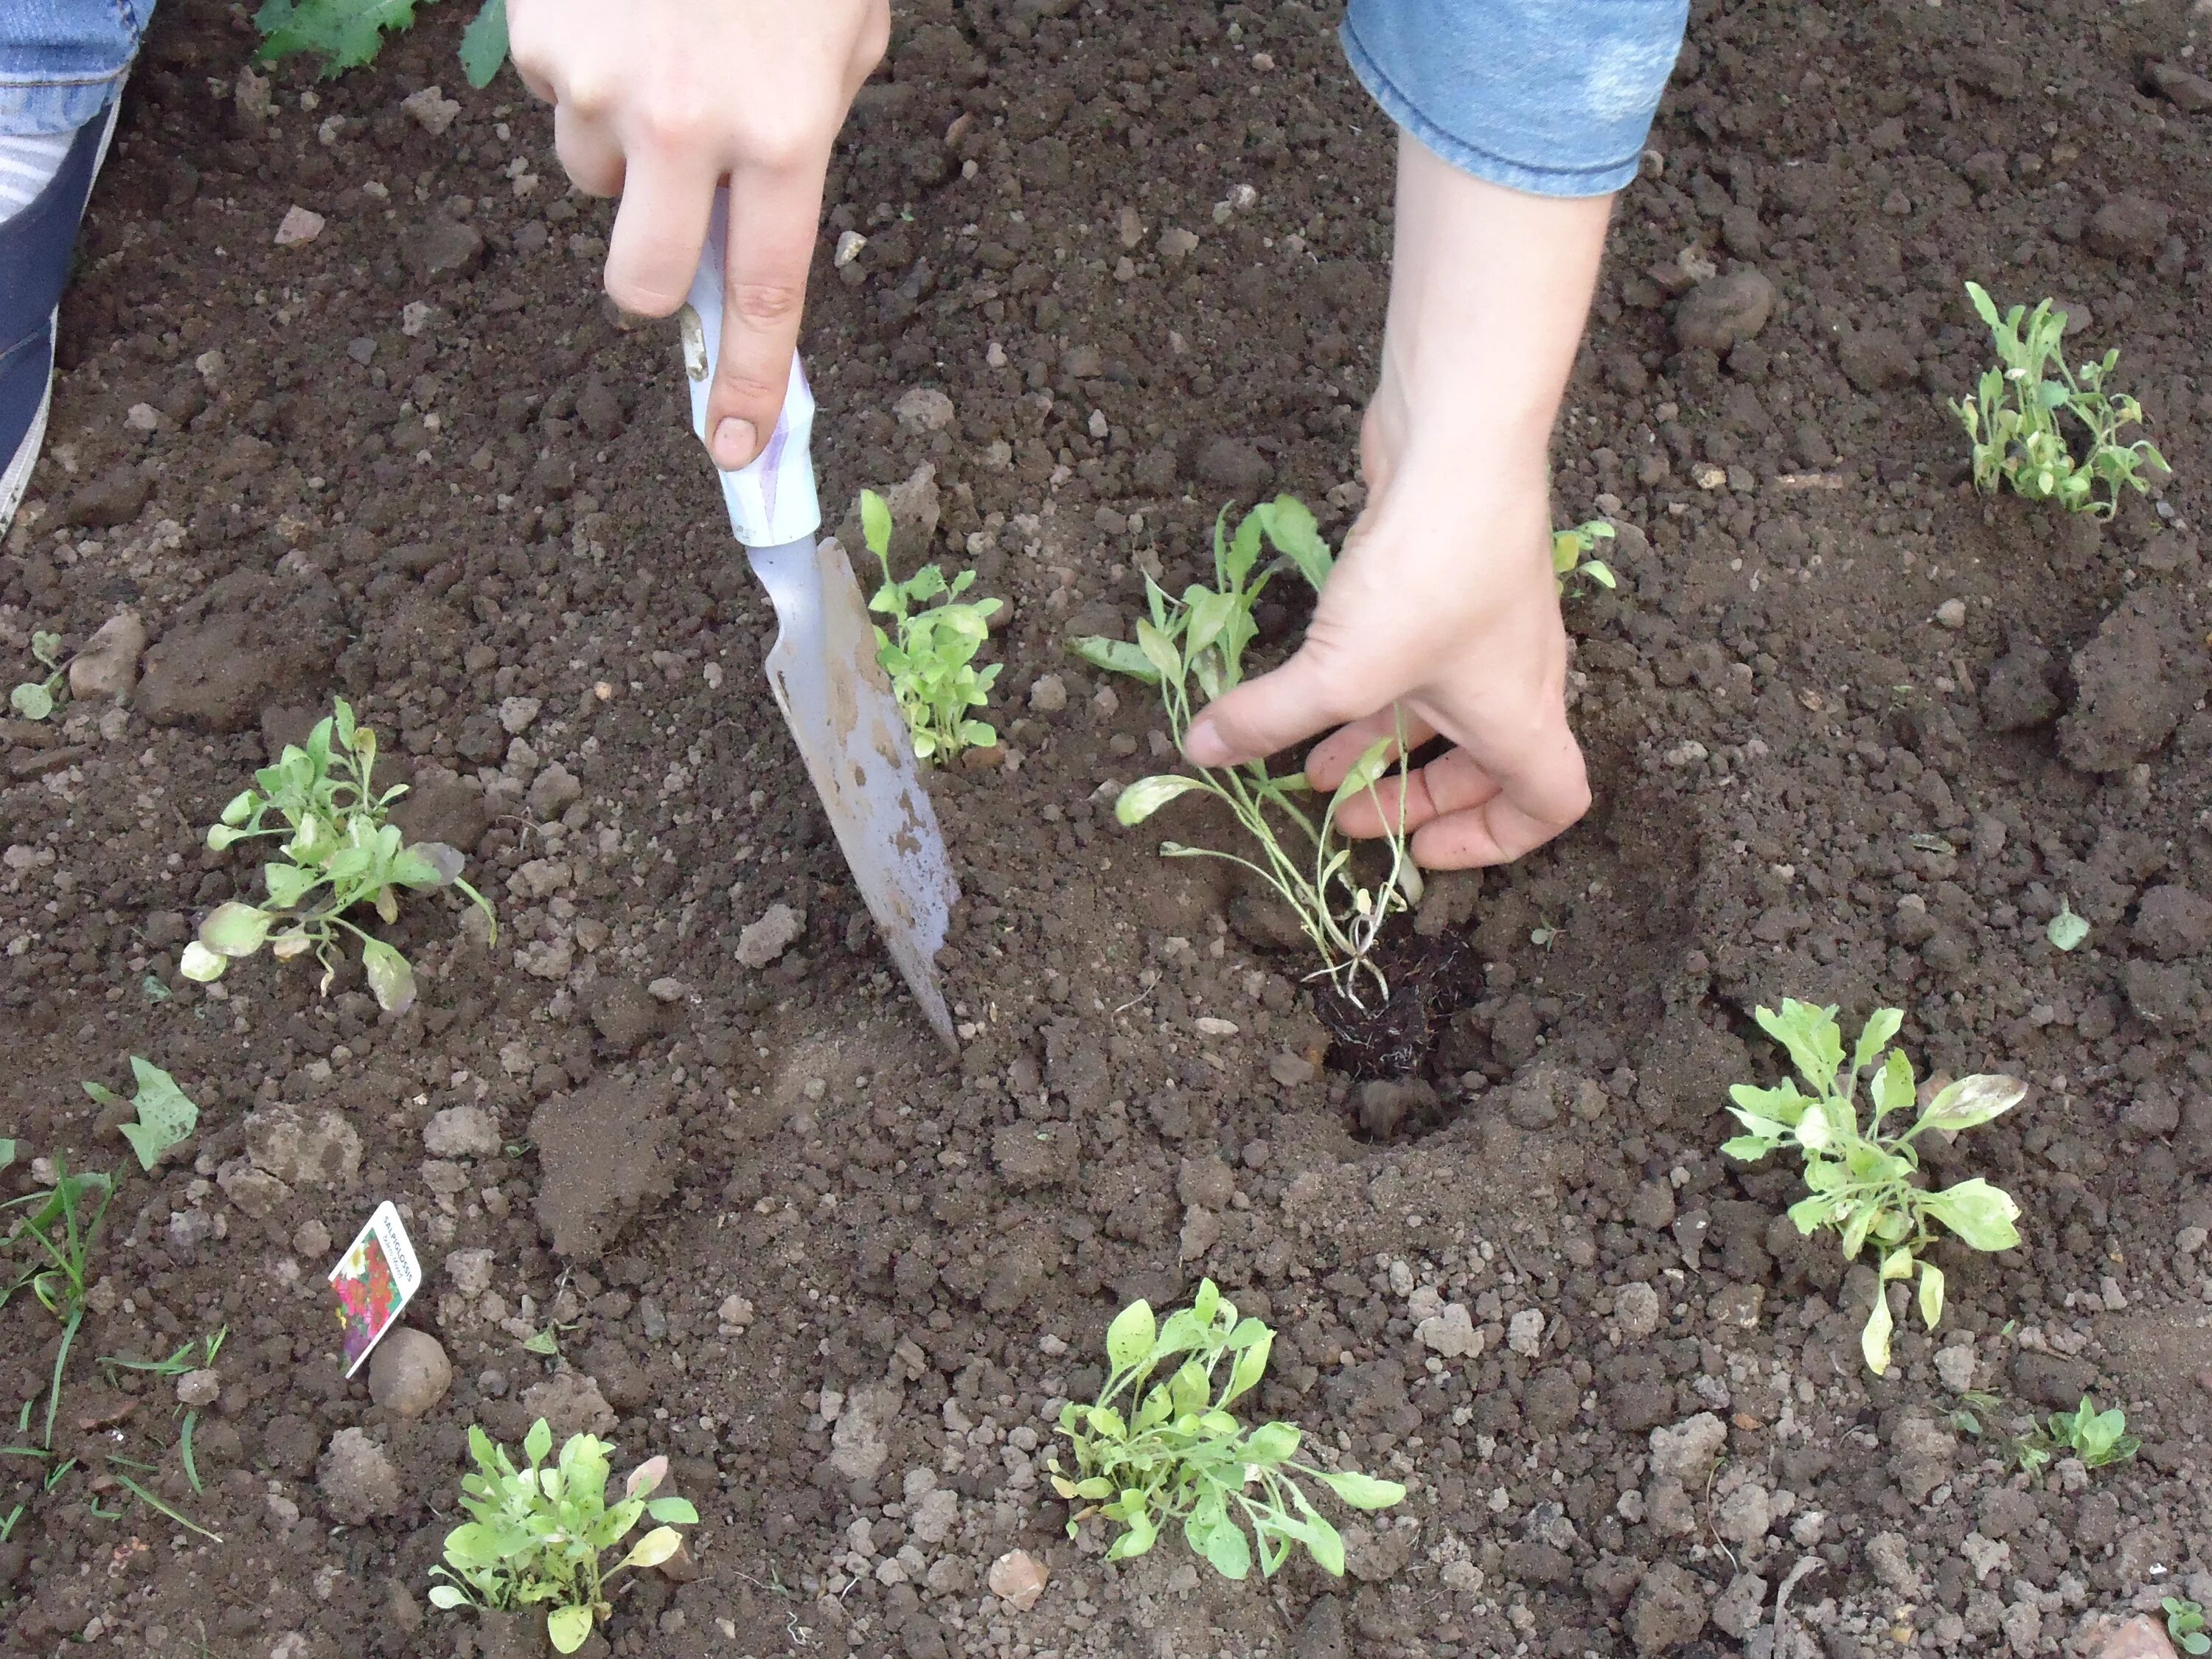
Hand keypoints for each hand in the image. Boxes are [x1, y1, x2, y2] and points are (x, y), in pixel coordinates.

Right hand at [508, 0, 889, 468]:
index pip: (769, 294)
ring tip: (657, 47)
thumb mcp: (839, 32)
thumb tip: (754, 216)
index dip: (751, 383)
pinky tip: (620, 4)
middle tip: (670, 223)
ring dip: (620, 143)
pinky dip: (582, 65)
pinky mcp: (537, 38)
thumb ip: (807, 128)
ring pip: (591, 178)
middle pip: (643, 284)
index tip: (738, 449)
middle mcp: (688, 128)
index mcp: (785, 133)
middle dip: (652, 278)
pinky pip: (552, 93)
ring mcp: (599, 86)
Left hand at [1183, 135, 1613, 868]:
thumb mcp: (1341, 671)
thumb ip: (1268, 720)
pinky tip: (1303, 682)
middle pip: (1483, 763)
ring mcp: (1485, 621)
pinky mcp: (1448, 575)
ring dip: (1376, 743)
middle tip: (1340, 818)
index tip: (1420, 854)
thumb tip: (1201, 753)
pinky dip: (1368, 683)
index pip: (1548, 803)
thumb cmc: (1429, 574)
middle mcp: (1517, 674)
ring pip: (1439, 706)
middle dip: (1408, 799)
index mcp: (1522, 717)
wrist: (1457, 442)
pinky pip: (1414, 653)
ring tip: (1305, 768)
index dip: (1491, 843)